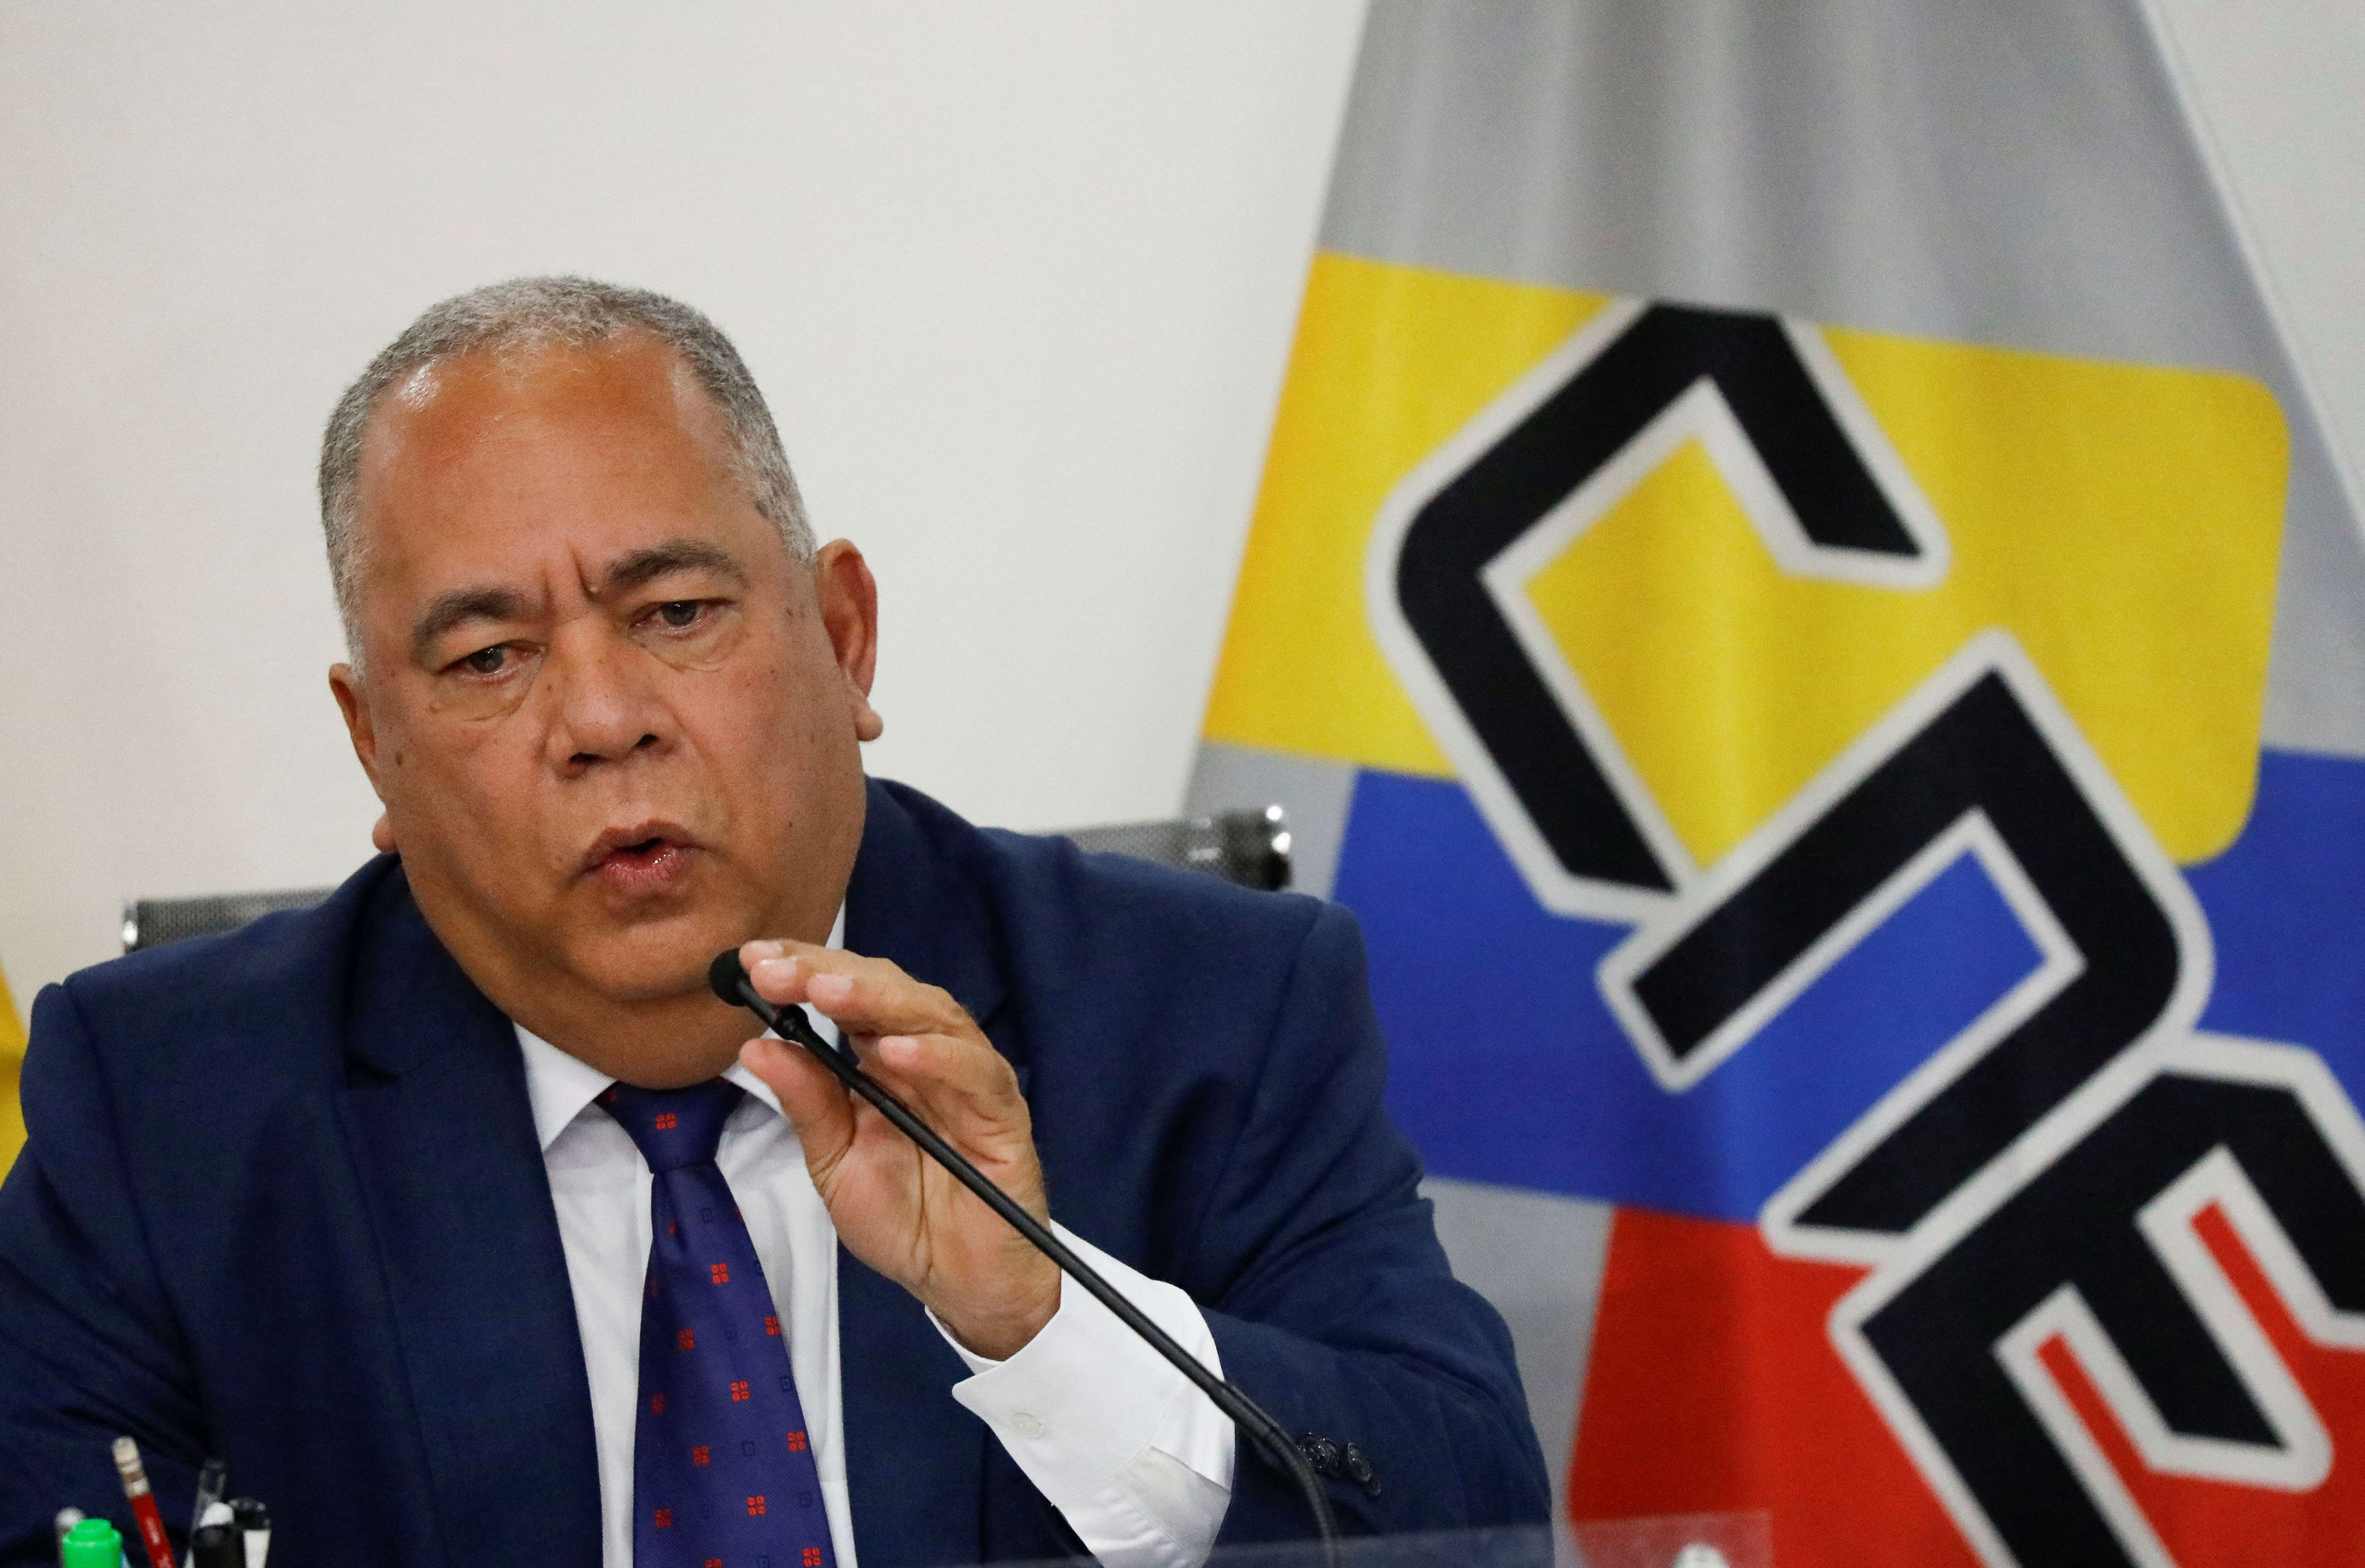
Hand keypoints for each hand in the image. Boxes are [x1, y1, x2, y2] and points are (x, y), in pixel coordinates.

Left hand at [735, 939, 1059, 1359]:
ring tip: (826, 992)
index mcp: (882, 1060)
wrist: (958, 1282)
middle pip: (886, 990)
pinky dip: (938, 1058)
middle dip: (829, 973)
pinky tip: (895, 1053)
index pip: (847, 995)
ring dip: (878, 999)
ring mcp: (968, 1078)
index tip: (752, 961)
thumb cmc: (902, 1219)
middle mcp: (926, 1056)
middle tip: (776, 970)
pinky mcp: (1003, 1112)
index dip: (804, 971)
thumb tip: (753, 1045)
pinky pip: (975, 1073)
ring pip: (932, 1015)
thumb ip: (805, 1104)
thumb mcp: (834, 1162)